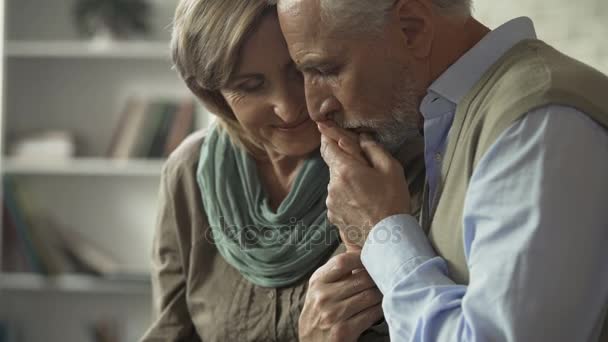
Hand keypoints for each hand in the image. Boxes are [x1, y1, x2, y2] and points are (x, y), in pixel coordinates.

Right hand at [299, 252, 382, 341]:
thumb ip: (337, 269)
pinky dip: (380, 309)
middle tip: (388, 275)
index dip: (362, 257)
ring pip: (369, 296)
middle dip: (377, 277)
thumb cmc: (320, 309)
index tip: (374, 257)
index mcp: (318, 281)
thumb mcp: (321, 286)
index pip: (343, 261)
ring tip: (387, 290)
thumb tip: (357, 244)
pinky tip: (382, 307)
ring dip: (382, 293)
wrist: (310, 341)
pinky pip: (371, 314)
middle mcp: (323, 296)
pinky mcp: (343, 331)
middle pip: (361, 278)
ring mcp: (333, 314)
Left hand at [318, 122, 410, 247]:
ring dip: (347, 182)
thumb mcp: (391, 169)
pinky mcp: (333, 216)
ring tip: (368, 192)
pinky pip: (337, 199)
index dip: (327, 137)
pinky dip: (346, 197)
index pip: (328, 147)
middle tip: (364, 168)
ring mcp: (331, 202)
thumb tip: (362, 138)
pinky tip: (363, 204)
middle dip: (345, 163)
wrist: (388, 240)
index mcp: (345, 170)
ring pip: (336, 183)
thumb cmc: (392, 202)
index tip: (324, 127)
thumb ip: (373, 149)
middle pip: (334, 165)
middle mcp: (332, 185)